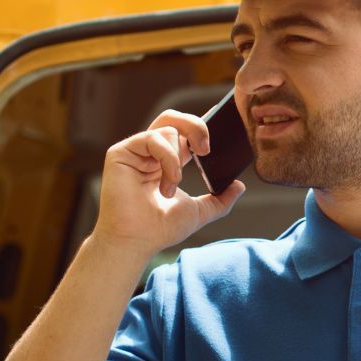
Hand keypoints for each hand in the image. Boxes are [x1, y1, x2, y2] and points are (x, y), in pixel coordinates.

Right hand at [93, 109, 244, 258]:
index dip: (201, 128)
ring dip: (178, 158)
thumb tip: (240, 186)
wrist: (137, 242)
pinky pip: (153, 139)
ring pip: (167, 127)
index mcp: (166, 161)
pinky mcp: (121, 152)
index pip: (185, 133)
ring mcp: (135, 151)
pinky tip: (167, 183)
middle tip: (207, 150)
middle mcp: (150, 153)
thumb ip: (220, 200)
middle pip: (174, 118)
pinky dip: (168, 159)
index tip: (220, 132)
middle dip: (196, 126)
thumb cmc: (160, 229)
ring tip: (173, 186)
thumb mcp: (199, 212)